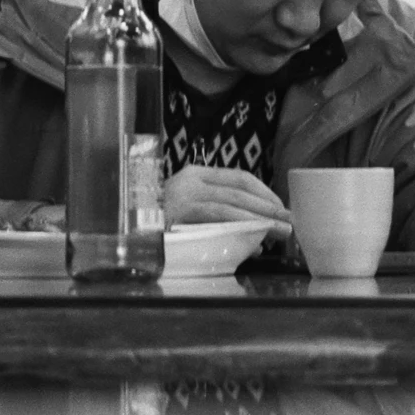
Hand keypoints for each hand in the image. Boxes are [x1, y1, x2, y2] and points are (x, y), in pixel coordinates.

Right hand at [165, 166, 292, 239]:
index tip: (281, 208)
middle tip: (289, 221)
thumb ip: (222, 221)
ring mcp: (182, 195)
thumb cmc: (160, 230)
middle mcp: (189, 180)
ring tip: (280, 230)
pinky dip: (239, 225)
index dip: (265, 192)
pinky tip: (256, 237)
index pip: (238, 177)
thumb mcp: (193, 216)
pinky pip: (216, 216)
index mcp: (195, 175)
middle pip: (239, 189)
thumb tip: (258, 239)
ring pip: (231, 202)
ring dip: (260, 217)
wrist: (125, 236)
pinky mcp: (177, 212)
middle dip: (269, 206)